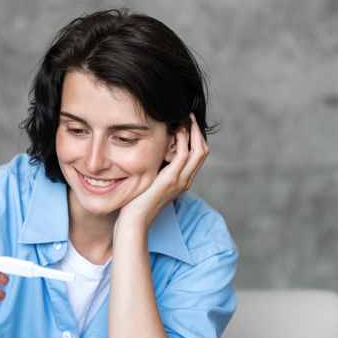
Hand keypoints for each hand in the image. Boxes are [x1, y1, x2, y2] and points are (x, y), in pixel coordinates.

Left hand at [118, 113, 209, 230]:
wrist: (134, 221)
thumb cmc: (138, 203)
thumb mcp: (151, 182)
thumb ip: (157, 169)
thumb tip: (154, 153)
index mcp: (183, 181)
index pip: (198, 156)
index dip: (196, 138)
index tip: (188, 124)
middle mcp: (185, 181)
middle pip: (203, 151)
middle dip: (198, 131)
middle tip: (190, 116)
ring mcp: (180, 181)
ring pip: (198, 151)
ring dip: (193, 132)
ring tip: (186, 118)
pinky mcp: (171, 180)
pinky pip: (184, 156)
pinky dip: (183, 141)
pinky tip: (176, 131)